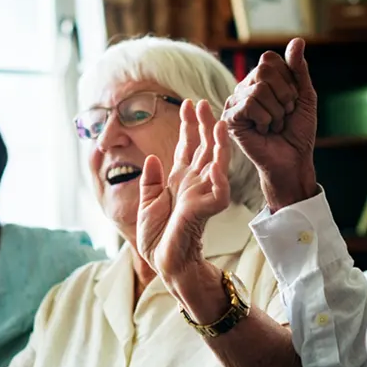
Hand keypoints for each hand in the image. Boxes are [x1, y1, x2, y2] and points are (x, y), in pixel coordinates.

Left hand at [137, 100, 231, 316]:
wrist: (165, 263)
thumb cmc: (157, 239)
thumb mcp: (146, 205)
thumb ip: (151, 181)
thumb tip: (153, 157)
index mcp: (179, 181)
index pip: (186, 148)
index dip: (188, 127)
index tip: (187, 105)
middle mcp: (194, 184)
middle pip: (202, 148)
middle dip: (202, 125)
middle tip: (202, 102)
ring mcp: (203, 195)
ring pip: (216, 162)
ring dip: (217, 141)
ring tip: (217, 121)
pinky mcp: (208, 209)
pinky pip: (219, 188)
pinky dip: (220, 172)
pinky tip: (219, 155)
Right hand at [222, 38, 317, 211]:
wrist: (293, 159)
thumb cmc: (298, 130)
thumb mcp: (305, 95)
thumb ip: (298, 68)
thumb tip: (297, 40)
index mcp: (261, 79)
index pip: (270, 60)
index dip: (289, 81)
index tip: (293, 101)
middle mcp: (245, 87)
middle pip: (263, 70)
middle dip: (284, 95)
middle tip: (285, 114)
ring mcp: (235, 102)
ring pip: (259, 89)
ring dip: (276, 112)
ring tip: (275, 125)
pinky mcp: (230, 118)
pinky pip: (250, 105)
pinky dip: (266, 120)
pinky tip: (264, 131)